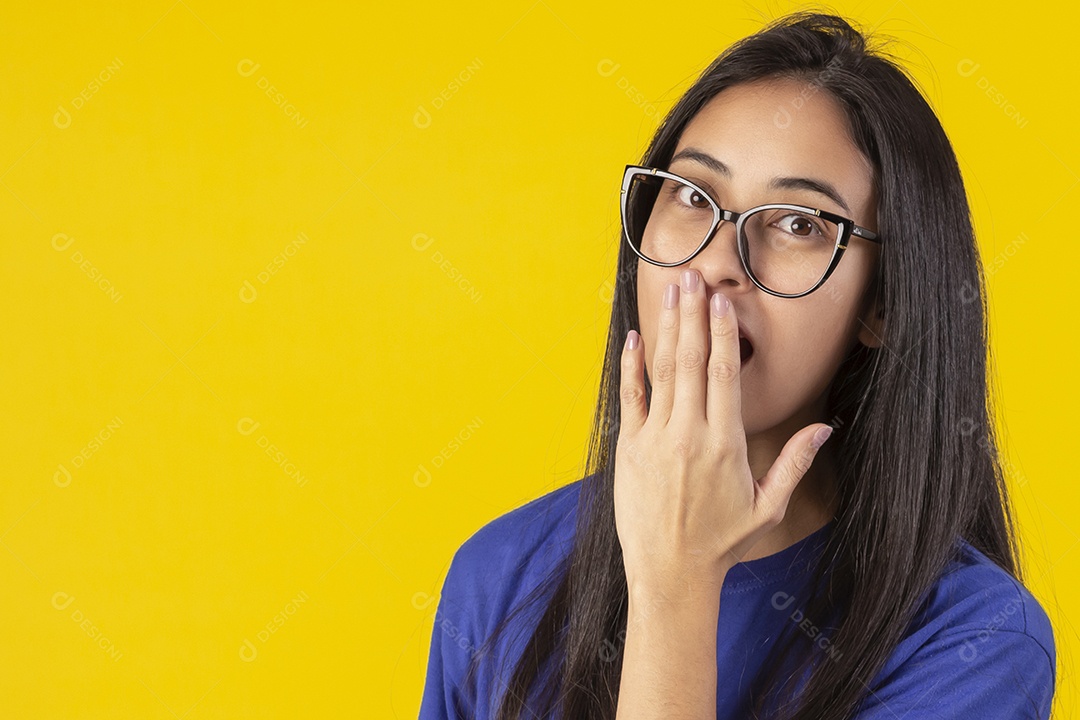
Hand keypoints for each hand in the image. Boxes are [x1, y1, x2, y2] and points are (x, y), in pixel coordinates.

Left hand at [614, 269, 833, 594]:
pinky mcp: (629, 449)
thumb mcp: (768, 508)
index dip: (722, 332)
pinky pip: (630, 398)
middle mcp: (689, 434)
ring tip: (671, 290)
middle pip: (691, 361)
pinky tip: (633, 337)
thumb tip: (825, 428)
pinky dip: (631, 366)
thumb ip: (794, 463)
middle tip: (694, 276)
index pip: (724, 375)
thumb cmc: (721, 543)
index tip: (724, 300)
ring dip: (666, 328)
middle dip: (693, 314)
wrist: (670, 573)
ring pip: (662, 372)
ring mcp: (655, 439)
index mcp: (726, 444)